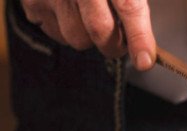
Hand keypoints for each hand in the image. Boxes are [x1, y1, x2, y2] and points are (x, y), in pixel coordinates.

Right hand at [20, 0, 155, 69]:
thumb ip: (131, 3)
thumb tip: (146, 47)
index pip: (128, 5)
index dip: (139, 37)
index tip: (145, 61)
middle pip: (100, 31)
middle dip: (115, 44)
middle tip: (120, 39)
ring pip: (77, 38)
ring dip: (87, 34)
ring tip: (87, 11)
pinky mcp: (32, 2)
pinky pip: (56, 34)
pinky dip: (66, 28)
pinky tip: (67, 7)